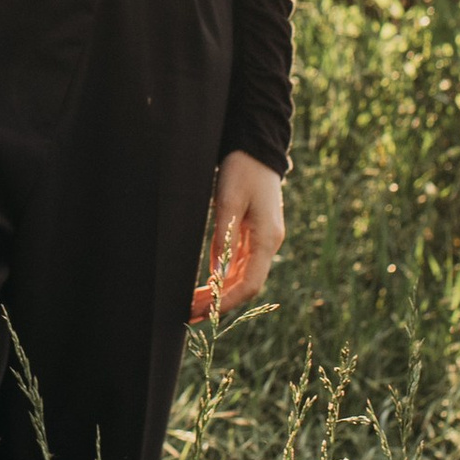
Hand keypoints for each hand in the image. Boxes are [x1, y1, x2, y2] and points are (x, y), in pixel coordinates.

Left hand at [191, 152, 285, 321]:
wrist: (255, 148)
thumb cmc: (242, 170)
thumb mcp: (228, 202)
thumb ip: (223, 239)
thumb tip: (218, 276)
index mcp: (267, 239)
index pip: (250, 283)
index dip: (227, 301)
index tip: (203, 310)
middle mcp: (269, 243)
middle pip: (246, 284)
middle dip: (220, 301)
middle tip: (190, 312)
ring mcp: (263, 239)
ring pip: (243, 275)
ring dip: (221, 291)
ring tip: (194, 303)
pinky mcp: (255, 233)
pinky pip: (241, 263)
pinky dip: (224, 276)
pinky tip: (208, 283)